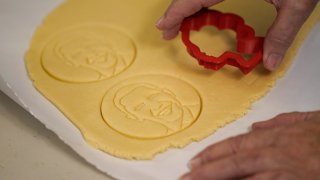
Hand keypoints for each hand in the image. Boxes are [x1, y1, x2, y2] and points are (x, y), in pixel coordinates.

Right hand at [156, 0, 318, 70]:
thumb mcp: (298, 2)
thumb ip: (282, 33)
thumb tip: (270, 62)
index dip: (176, 11)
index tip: (164, 26)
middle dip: (176, 11)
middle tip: (167, 30)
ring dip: (186, 5)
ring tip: (178, 23)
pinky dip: (199, 0)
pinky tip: (199, 9)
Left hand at [180, 111, 319, 179]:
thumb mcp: (304, 120)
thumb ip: (278, 123)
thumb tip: (255, 128)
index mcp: (272, 137)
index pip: (234, 146)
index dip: (211, 154)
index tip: (194, 161)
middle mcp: (272, 154)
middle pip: (231, 165)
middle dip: (205, 172)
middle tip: (185, 177)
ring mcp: (282, 172)